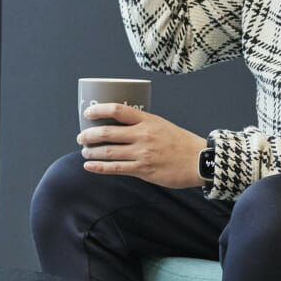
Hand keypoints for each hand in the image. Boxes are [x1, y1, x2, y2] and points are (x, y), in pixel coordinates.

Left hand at [78, 103, 208, 188]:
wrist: (199, 160)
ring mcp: (142, 153)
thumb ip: (143, 124)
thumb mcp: (162, 125)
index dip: (98, 110)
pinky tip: (89, 166)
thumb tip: (121, 126)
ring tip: (85, 152)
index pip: (117, 110)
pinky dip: (99, 167)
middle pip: (107, 132)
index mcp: (147, 120)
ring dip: (92, 152)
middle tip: (81, 137)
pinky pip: (116, 168)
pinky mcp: (143, 170)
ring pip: (108, 151)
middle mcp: (143, 135)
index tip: (88, 113)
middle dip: (88, 135)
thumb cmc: (181, 143)